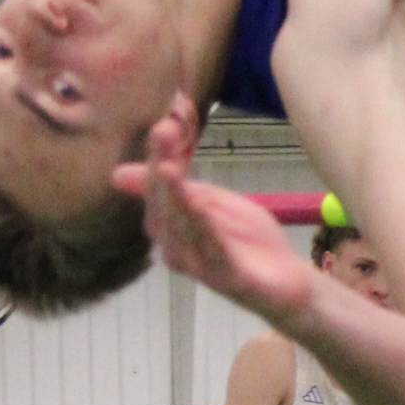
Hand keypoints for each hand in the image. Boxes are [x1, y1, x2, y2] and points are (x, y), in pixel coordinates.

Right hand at [118, 99, 313, 323]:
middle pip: (164, 203)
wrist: (286, 282)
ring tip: (169, 168)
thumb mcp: (212, 204)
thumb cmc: (247, 242)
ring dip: (175, 196)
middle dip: (162, 167)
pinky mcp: (226, 277)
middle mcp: (175, 246)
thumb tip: (117, 173)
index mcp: (171, 226)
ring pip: (181, 227)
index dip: (158, 154)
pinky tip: (199, 206)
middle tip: (164, 131)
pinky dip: (204, 228)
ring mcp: (199, 264)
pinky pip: (213, 251)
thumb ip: (177, 186)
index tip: (164, 121)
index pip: (157, 186)